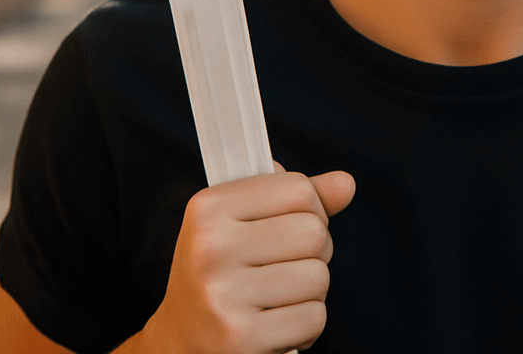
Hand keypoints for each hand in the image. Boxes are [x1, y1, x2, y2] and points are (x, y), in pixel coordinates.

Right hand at [140, 164, 355, 353]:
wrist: (177, 342)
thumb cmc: (219, 271)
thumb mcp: (243, 221)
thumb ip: (294, 197)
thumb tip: (345, 184)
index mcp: (209, 208)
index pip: (298, 188)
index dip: (311, 207)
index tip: (291, 224)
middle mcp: (210, 249)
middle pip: (313, 232)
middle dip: (315, 251)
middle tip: (287, 265)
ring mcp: (223, 297)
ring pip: (319, 276)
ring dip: (311, 290)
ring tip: (280, 295)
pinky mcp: (241, 341)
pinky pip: (313, 318)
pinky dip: (306, 324)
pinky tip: (277, 323)